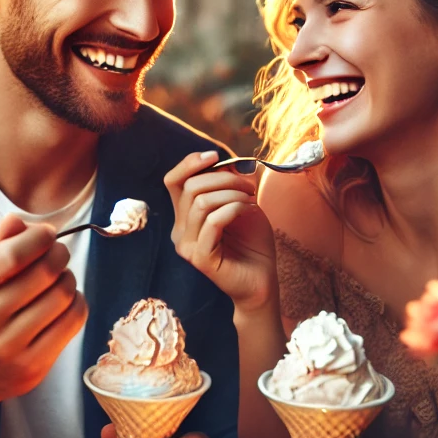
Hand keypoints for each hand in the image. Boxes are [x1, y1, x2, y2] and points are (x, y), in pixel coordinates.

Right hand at [0, 213, 87, 406]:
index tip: (47, 233)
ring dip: (69, 278)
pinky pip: (72, 322)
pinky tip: (67, 300)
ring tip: (61, 277)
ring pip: (62, 297)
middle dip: (59, 255)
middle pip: (42, 274)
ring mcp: (7, 349)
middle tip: (59, 253)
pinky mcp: (32, 367)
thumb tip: (20, 220)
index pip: (11, 256)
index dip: (38, 238)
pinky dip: (77, 303)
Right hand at [164, 151, 276, 311]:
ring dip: (231, 193)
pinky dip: (234, 209)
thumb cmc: (252, 243)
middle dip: (223, 178)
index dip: (189, 163)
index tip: (215, 156)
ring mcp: (187, 246)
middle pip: (191, 187)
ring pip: (201, 202)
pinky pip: (213, 221)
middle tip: (249, 186)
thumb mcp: (241, 204)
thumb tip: (226, 162)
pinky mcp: (200, 258)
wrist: (263, 281)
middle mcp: (180, 230)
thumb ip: (228, 185)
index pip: (173, 181)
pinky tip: (249, 211)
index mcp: (185, 217)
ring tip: (251, 200)